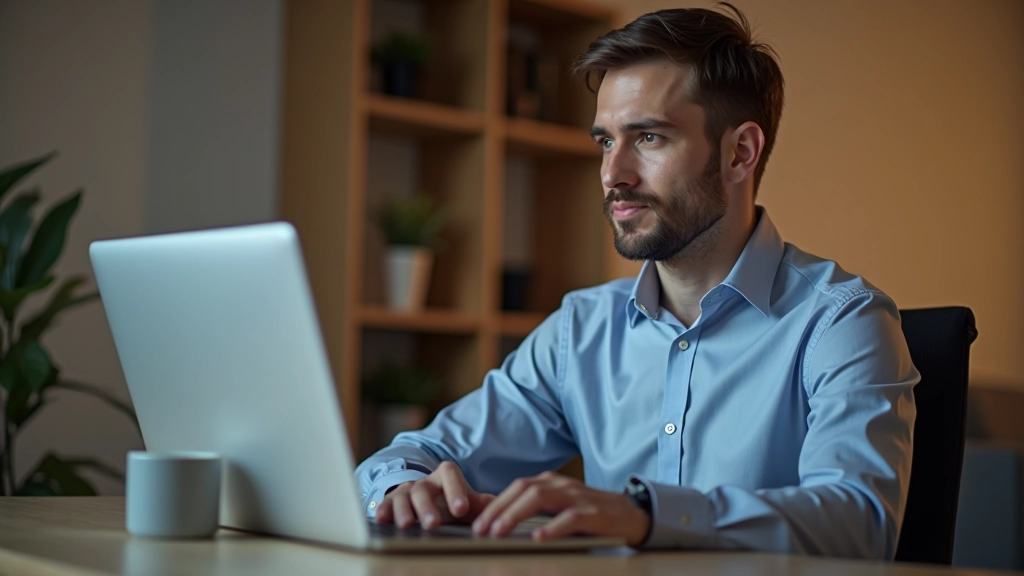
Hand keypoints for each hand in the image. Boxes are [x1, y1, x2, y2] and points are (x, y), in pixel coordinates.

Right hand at [374, 461, 495, 529]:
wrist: (426, 500)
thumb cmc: (449, 503)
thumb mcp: (466, 502)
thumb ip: (481, 504)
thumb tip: (500, 506)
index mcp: (445, 477)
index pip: (450, 475)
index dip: (455, 490)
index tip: (462, 509)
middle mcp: (424, 482)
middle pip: (424, 489)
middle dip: (427, 507)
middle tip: (433, 523)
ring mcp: (405, 491)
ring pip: (403, 496)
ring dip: (405, 511)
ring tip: (407, 525)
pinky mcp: (390, 502)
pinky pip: (385, 504)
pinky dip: (383, 511)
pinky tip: (383, 519)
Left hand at [471, 471, 650, 545]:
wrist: (632, 515)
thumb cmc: (590, 515)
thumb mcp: (560, 509)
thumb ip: (536, 511)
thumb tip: (500, 523)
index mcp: (551, 483)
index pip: (516, 488)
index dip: (494, 504)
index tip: (476, 523)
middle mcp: (561, 485)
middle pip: (523, 489)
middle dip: (498, 509)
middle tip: (480, 530)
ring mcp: (577, 497)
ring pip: (540, 497)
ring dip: (515, 514)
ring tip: (499, 532)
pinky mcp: (593, 513)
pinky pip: (570, 518)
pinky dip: (552, 528)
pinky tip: (538, 538)